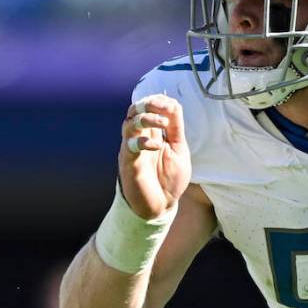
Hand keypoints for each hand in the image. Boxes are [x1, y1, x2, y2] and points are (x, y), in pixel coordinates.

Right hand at [119, 94, 190, 218]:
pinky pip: (129, 146)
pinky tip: (157, 146)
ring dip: (146, 118)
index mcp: (152, 132)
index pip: (149, 106)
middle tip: (164, 109)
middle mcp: (139, 137)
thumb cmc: (170, 179)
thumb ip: (175, 128)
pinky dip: (143, 141)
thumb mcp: (179, 149)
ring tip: (162, 123)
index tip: (171, 105)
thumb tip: (173, 104)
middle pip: (134, 110)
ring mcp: (132, 149)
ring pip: (129, 124)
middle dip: (148, 103)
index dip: (159, 101)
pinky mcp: (128, 163)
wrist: (162, 206)